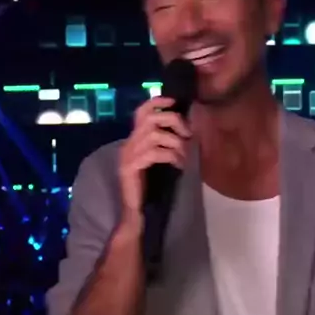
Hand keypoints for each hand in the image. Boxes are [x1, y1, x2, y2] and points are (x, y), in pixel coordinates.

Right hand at [117, 97, 190, 216]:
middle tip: (187, 134)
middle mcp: (128, 144)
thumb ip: (165, 145)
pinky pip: (154, 153)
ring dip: (175, 142)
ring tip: (184, 155)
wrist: (136, 213)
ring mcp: (128, 156)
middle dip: (173, 121)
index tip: (174, 101)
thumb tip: (186, 130)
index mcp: (135, 140)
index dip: (157, 102)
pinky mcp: (130, 168)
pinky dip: (171, 156)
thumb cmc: (151, 188)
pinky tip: (179, 165)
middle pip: (150, 119)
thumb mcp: (159, 161)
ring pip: (154, 135)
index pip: (141, 111)